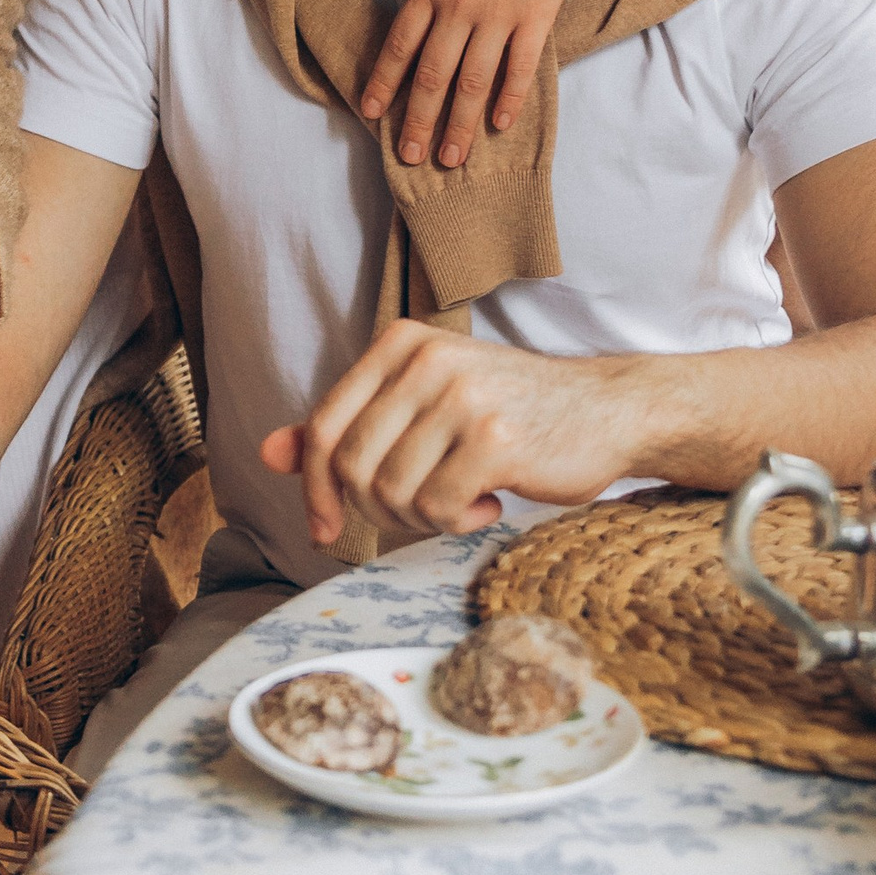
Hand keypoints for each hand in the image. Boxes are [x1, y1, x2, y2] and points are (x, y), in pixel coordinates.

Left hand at [262, 324, 659, 548]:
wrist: (607, 410)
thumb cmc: (509, 413)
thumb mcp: (422, 406)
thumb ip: (350, 428)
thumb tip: (268, 453)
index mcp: (400, 343)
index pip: (325, 427)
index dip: (314, 489)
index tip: (323, 531)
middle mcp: (428, 360)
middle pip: (353, 466)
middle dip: (374, 510)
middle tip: (419, 510)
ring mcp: (463, 396)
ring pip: (392, 492)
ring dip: (421, 517)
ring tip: (459, 501)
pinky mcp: (496, 437)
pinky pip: (438, 507)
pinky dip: (456, 522)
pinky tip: (487, 504)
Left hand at [356, 0, 599, 167]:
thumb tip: (416, 37)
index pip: (398, 47)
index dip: (383, 84)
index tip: (371, 114)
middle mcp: (459, 5)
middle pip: (432, 76)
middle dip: (418, 122)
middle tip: (410, 158)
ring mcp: (499, 12)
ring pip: (473, 82)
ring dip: (460, 125)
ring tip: (452, 157)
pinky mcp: (537, 14)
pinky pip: (518, 67)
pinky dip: (508, 100)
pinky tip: (499, 125)